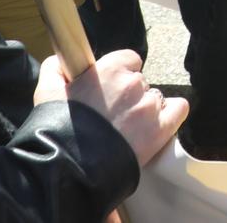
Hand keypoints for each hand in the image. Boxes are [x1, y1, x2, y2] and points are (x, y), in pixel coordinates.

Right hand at [34, 51, 186, 167]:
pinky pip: (179, 110)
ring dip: (144, 108)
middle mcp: (134, 83)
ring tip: (127, 128)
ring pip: (155, 97)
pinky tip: (158, 123)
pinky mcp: (161, 129)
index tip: (108, 89)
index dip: (118, 74)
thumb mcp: (47, 91)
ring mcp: (149, 106)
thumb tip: (60, 62)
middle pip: (139, 81)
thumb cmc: (58, 128)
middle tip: (112, 115)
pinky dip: (171, 114)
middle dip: (128, 95)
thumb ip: (55, 69)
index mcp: (110, 69)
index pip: (128, 59)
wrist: (70, 166)